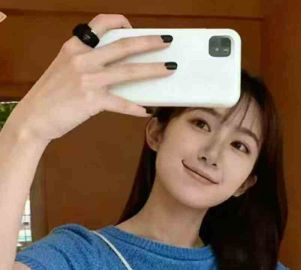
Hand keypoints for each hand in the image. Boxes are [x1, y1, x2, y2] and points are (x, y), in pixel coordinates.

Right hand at [5, 13, 175, 143]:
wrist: (34, 117)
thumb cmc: (49, 96)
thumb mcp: (63, 68)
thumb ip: (83, 61)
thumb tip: (110, 64)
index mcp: (75, 47)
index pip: (101, 23)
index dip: (121, 22)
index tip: (133, 27)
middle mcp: (83, 59)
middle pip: (123, 46)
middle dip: (148, 42)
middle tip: (166, 41)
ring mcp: (88, 80)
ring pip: (128, 72)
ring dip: (152, 70)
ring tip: (169, 69)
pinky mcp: (92, 101)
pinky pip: (120, 103)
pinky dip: (134, 108)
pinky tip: (146, 110)